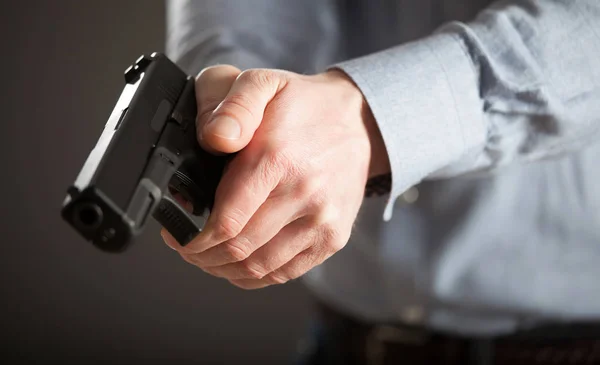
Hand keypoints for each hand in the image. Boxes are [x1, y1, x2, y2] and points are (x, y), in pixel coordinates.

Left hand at [161, 65, 389, 288]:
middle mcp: (305, 194)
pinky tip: (238, 265)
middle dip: (202, 255)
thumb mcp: (263, 83)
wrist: (358, 123)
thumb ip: (232, 105)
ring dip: (224, 270)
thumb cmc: (303, 106)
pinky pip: (285, 273)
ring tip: (208, 257)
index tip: (177, 234)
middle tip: (187, 246)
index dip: (192, 238)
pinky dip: (254, 276)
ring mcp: (322, 221)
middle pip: (239, 249)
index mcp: (278, 159)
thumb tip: (214, 139)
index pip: (227, 221)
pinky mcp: (332, 238)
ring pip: (259, 268)